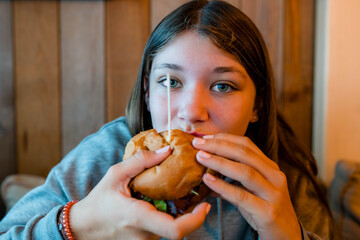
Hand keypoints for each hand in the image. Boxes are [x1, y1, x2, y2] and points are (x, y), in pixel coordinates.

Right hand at [70, 146, 210, 239]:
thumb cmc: (99, 200)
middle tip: (203, 194)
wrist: (85, 226)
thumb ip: (141, 161)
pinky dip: (175, 216)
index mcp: (139, 217)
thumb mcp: (115, 175)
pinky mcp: (147, 239)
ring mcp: (147, 239)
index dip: (196, 219)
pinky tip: (174, 201)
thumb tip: (166, 150)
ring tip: (190, 193)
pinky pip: (167, 229)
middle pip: (181, 230)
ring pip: (175, 230)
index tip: (206, 205)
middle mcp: (146, 233)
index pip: (175, 230)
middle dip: (196, 214)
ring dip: (187, 214)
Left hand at [193, 134, 301, 239]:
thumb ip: (231, 181)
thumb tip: (206, 174)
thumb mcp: (250, 192)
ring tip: (201, 157)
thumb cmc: (265, 211)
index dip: (225, 138)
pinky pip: (242, 196)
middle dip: (219, 146)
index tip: (205, 137)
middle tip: (198, 144)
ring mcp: (273, 194)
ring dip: (220, 162)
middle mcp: (274, 177)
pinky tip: (208, 180)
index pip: (247, 145)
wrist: (287, 236)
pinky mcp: (268, 212)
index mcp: (270, 168)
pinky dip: (223, 187)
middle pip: (245, 154)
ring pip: (245, 172)